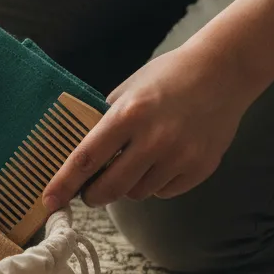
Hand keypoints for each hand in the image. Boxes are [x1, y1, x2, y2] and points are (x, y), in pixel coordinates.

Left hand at [41, 43, 252, 211]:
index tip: (49, 201)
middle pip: (110, 187)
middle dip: (93, 195)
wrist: (223, 72)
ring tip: (137, 161)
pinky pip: (164, 192)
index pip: (86, 158)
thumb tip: (80, 157)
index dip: (64, 183)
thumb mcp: (128, 90)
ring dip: (128, 186)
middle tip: (89, 193)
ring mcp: (180, 155)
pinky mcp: (201, 167)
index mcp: (128, 114)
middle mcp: (154, 138)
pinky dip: (157, 183)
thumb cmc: (167, 78)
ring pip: (138, 193)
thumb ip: (105, 121)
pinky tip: (163, 160)